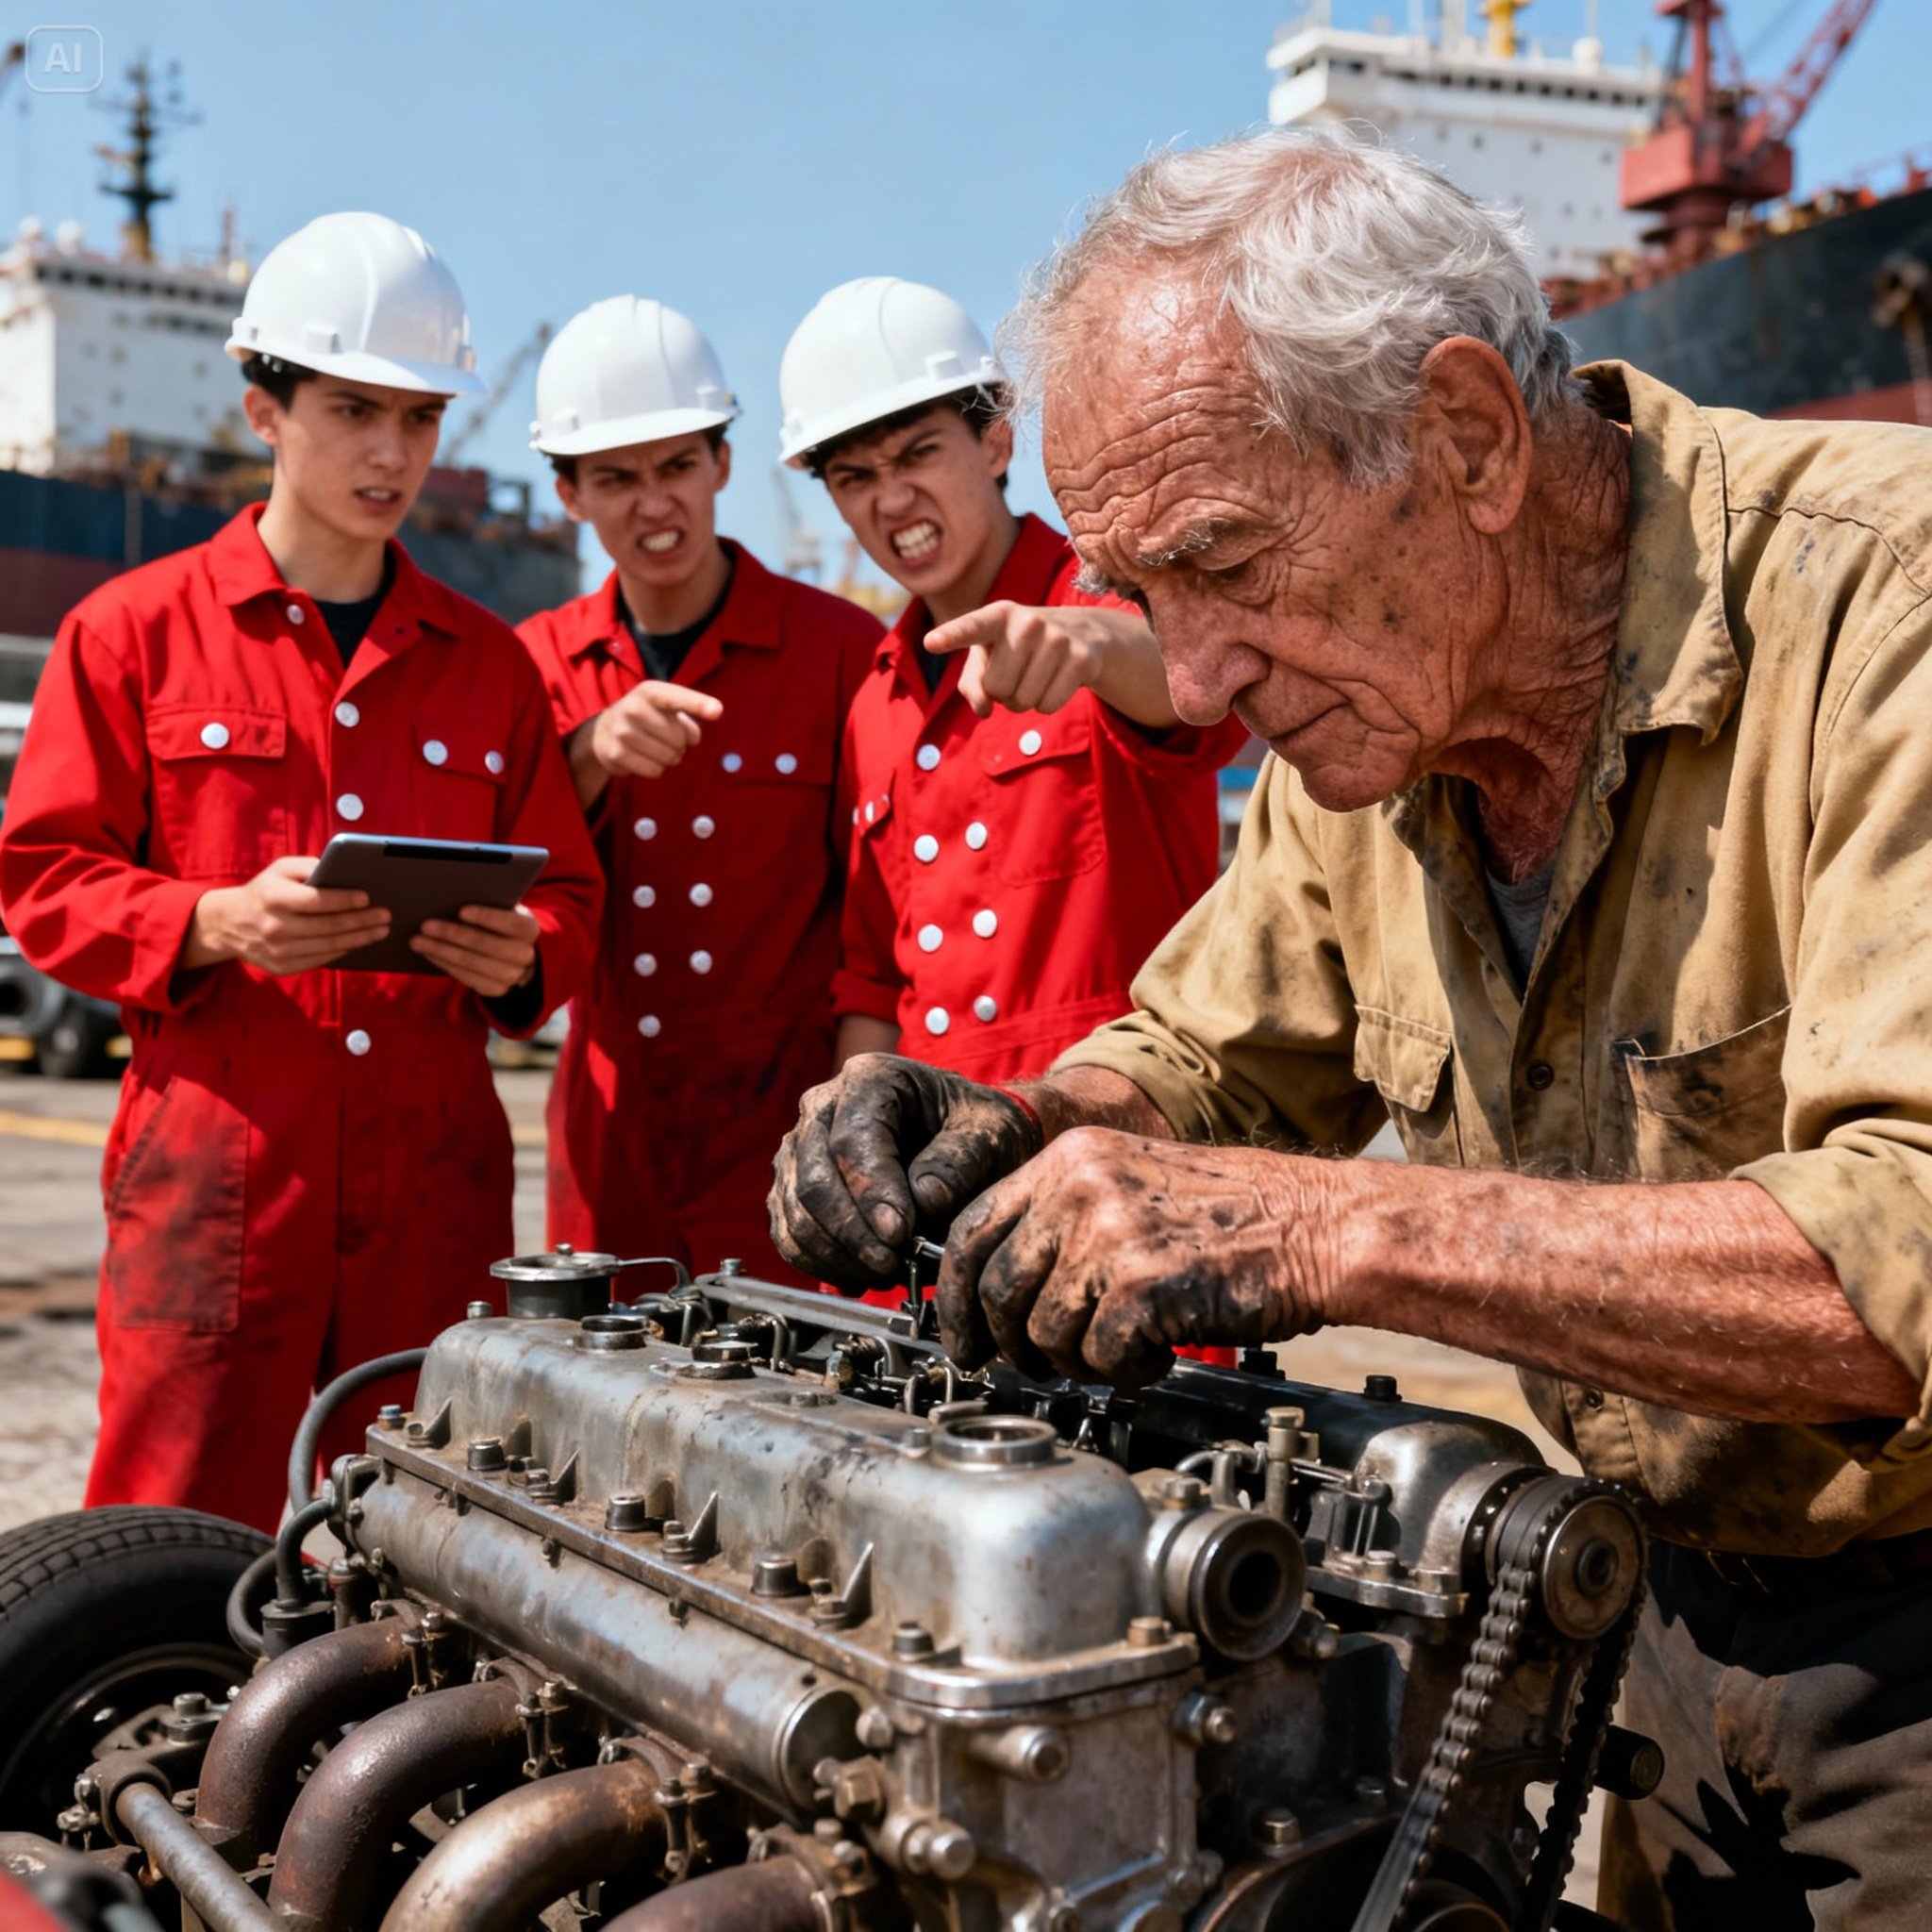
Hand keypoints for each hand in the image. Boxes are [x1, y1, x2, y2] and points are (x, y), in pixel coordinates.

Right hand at [183, 855, 389, 974]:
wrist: (229, 923)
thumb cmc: (264, 891)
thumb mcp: (279, 870)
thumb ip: (309, 867)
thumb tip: (343, 872)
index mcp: (273, 898)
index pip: (316, 900)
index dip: (344, 900)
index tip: (367, 897)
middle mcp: (274, 926)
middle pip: (328, 926)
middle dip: (362, 921)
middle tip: (385, 916)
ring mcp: (278, 951)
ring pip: (329, 946)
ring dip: (359, 939)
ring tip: (380, 930)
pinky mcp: (282, 967)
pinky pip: (320, 959)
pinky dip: (343, 951)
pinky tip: (358, 942)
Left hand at [412, 903, 541, 997]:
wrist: (514, 955)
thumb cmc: (499, 923)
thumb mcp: (502, 910)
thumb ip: (488, 904)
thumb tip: (453, 896)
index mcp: (528, 928)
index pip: (510, 922)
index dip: (487, 917)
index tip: (461, 911)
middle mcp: (524, 954)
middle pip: (487, 946)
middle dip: (454, 935)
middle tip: (426, 926)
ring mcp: (511, 975)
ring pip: (474, 964)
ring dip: (443, 952)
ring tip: (418, 941)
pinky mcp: (495, 989)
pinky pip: (467, 978)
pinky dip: (444, 965)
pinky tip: (429, 953)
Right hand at [588, 681, 723, 779]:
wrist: (603, 731)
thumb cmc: (645, 718)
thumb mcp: (664, 709)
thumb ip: (685, 719)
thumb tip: (693, 739)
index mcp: (649, 692)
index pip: (676, 697)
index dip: (697, 704)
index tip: (717, 711)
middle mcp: (633, 708)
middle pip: (678, 738)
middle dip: (680, 744)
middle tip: (669, 740)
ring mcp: (622, 732)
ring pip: (668, 757)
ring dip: (670, 758)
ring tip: (657, 748)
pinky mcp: (617, 754)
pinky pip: (655, 770)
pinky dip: (657, 769)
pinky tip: (645, 758)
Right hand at [768, 1054, 1043, 1289]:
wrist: (967, 1141)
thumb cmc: (979, 1129)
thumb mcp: (991, 1134)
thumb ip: (959, 1162)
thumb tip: (923, 1199)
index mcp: (872, 1078)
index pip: (853, 1139)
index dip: (871, 1191)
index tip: (900, 1234)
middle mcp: (824, 1106)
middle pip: (814, 1179)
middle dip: (852, 1234)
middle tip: (893, 1266)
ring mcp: (802, 1148)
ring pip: (795, 1211)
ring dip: (838, 1254)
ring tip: (887, 1273)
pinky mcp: (795, 1187)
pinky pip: (789, 1233)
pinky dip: (821, 1263)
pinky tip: (861, 1277)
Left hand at [925, 600, 1108, 718]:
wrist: (1080, 633)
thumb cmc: (1018, 649)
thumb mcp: (989, 657)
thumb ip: (972, 684)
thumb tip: (983, 709)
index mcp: (997, 615)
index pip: (972, 627)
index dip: (952, 636)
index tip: (931, 643)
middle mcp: (1028, 622)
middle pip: (996, 688)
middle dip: (1003, 692)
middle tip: (1016, 674)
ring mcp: (1057, 638)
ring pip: (1023, 701)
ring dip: (1024, 701)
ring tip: (1035, 677)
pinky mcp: (1081, 659)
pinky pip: (1048, 705)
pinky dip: (1047, 704)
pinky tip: (1054, 681)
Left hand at [937, 1130, 1328, 1386]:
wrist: (1320, 1225)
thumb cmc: (1236, 1217)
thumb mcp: (1132, 1184)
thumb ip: (1064, 1218)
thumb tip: (1000, 1289)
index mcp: (1069, 1159)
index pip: (969, 1228)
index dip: (955, 1294)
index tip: (962, 1336)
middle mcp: (1079, 1186)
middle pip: (995, 1288)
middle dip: (1012, 1345)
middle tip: (1040, 1367)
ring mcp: (1110, 1232)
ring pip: (1045, 1332)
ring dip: (1079, 1361)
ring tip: (1125, 1350)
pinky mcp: (1144, 1284)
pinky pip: (1100, 1356)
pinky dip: (1127, 1370)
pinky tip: (1160, 1353)